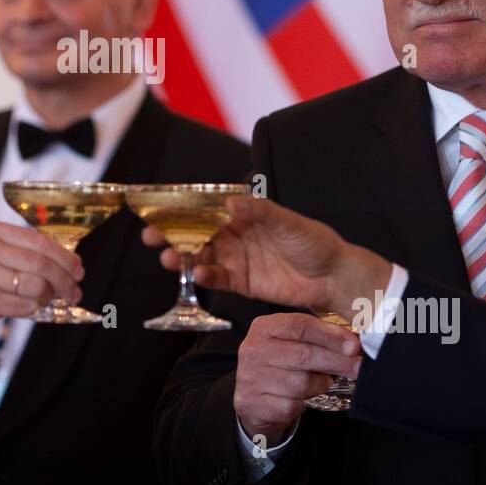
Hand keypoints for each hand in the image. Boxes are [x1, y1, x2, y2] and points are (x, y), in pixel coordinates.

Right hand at [0, 220, 83, 335]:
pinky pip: (25, 306)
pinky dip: (35, 308)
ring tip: (51, 298)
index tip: (77, 267)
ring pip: (37, 287)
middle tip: (74, 289)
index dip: (64, 256)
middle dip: (65, 279)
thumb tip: (64, 259)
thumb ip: (19, 248)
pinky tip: (33, 306)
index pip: (39, 241)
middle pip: (42, 264)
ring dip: (51, 296)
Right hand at [142, 195, 391, 311]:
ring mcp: (238, 259)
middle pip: (197, 233)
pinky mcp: (243, 282)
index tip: (160, 208)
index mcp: (245, 214)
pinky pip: (218, 278)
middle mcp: (236, 235)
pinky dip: (205, 276)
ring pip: (201, 255)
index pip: (207, 208)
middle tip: (151, 236)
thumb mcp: (288, 221)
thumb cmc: (315, 242)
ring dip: (182, 257)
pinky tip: (196, 273)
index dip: (183, 208)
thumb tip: (230, 202)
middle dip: (172, 234)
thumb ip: (259, 212)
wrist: (334, 277)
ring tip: (167, 258)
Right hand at [235, 313, 361, 445]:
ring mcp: (250, 377)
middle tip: (357, 366)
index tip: (352, 344)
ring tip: (320, 382)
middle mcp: (253, 349)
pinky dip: (303, 403)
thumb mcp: (293, 343)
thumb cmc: (281, 366)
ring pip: (300, 383)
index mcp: (263, 327)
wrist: (254, 398)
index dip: (330, 335)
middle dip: (336, 361)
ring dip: (319, 385)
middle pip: (303, 354)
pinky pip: (291, 405)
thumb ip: (317, 338)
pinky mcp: (252, 402)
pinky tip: (302, 398)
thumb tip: (352, 342)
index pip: (300, 326)